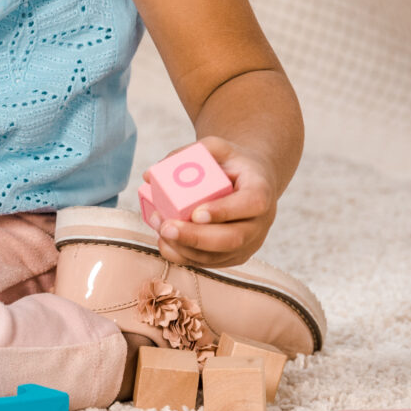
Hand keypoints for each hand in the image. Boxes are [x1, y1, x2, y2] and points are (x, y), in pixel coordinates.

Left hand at [149, 136, 278, 267]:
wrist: (251, 183)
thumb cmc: (231, 164)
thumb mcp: (218, 148)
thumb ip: (189, 153)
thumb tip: (149, 176)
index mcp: (261, 191)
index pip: (251, 204)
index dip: (224, 211)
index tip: (195, 213)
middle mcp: (259, 223)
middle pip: (233, 238)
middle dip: (195, 236)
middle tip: (166, 227)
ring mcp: (248, 243)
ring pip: (217, 256)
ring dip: (184, 247)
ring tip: (159, 229)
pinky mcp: (234, 256)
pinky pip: (209, 262)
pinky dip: (184, 256)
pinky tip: (165, 242)